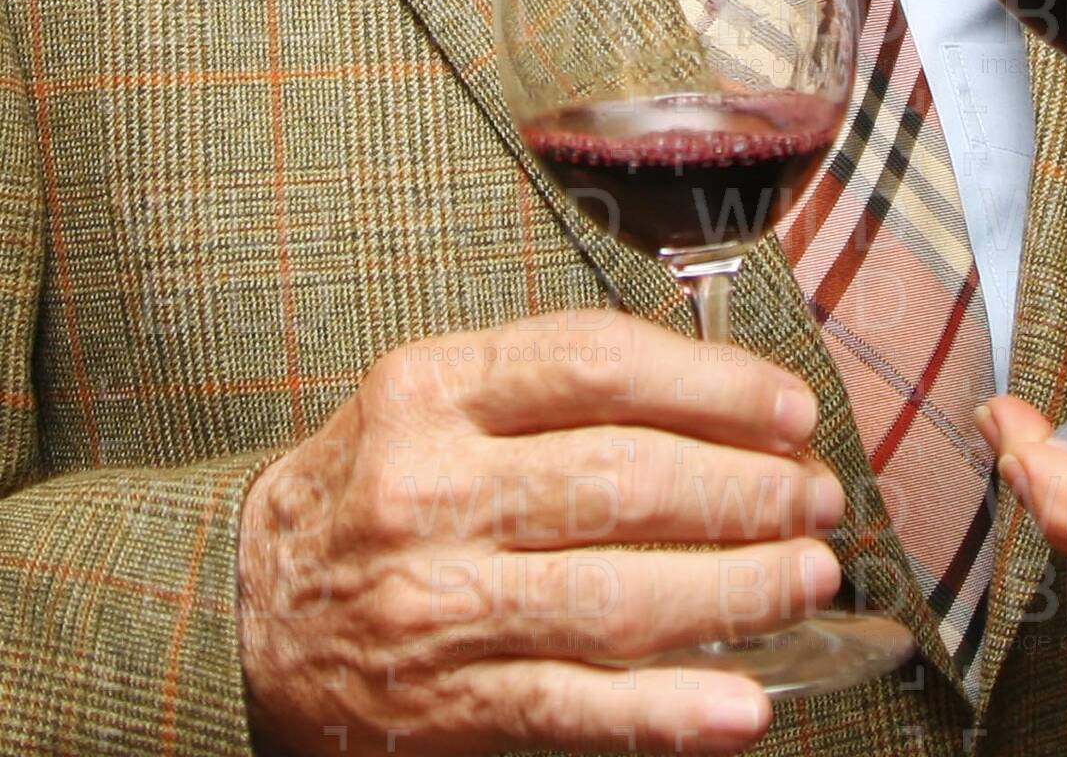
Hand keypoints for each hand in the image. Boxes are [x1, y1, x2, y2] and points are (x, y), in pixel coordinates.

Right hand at [238, 309, 843, 753]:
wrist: (239, 611)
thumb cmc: (368, 486)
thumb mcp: (430, 397)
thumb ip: (548, 386)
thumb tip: (718, 401)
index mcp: (430, 391)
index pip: (594, 364)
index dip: (711, 384)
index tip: (788, 408)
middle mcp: (431, 492)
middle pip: (622, 481)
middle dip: (744, 491)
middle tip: (817, 498)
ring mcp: (436, 605)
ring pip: (617, 599)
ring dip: (736, 592)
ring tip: (808, 579)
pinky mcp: (444, 708)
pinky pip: (577, 711)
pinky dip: (669, 713)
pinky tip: (744, 707)